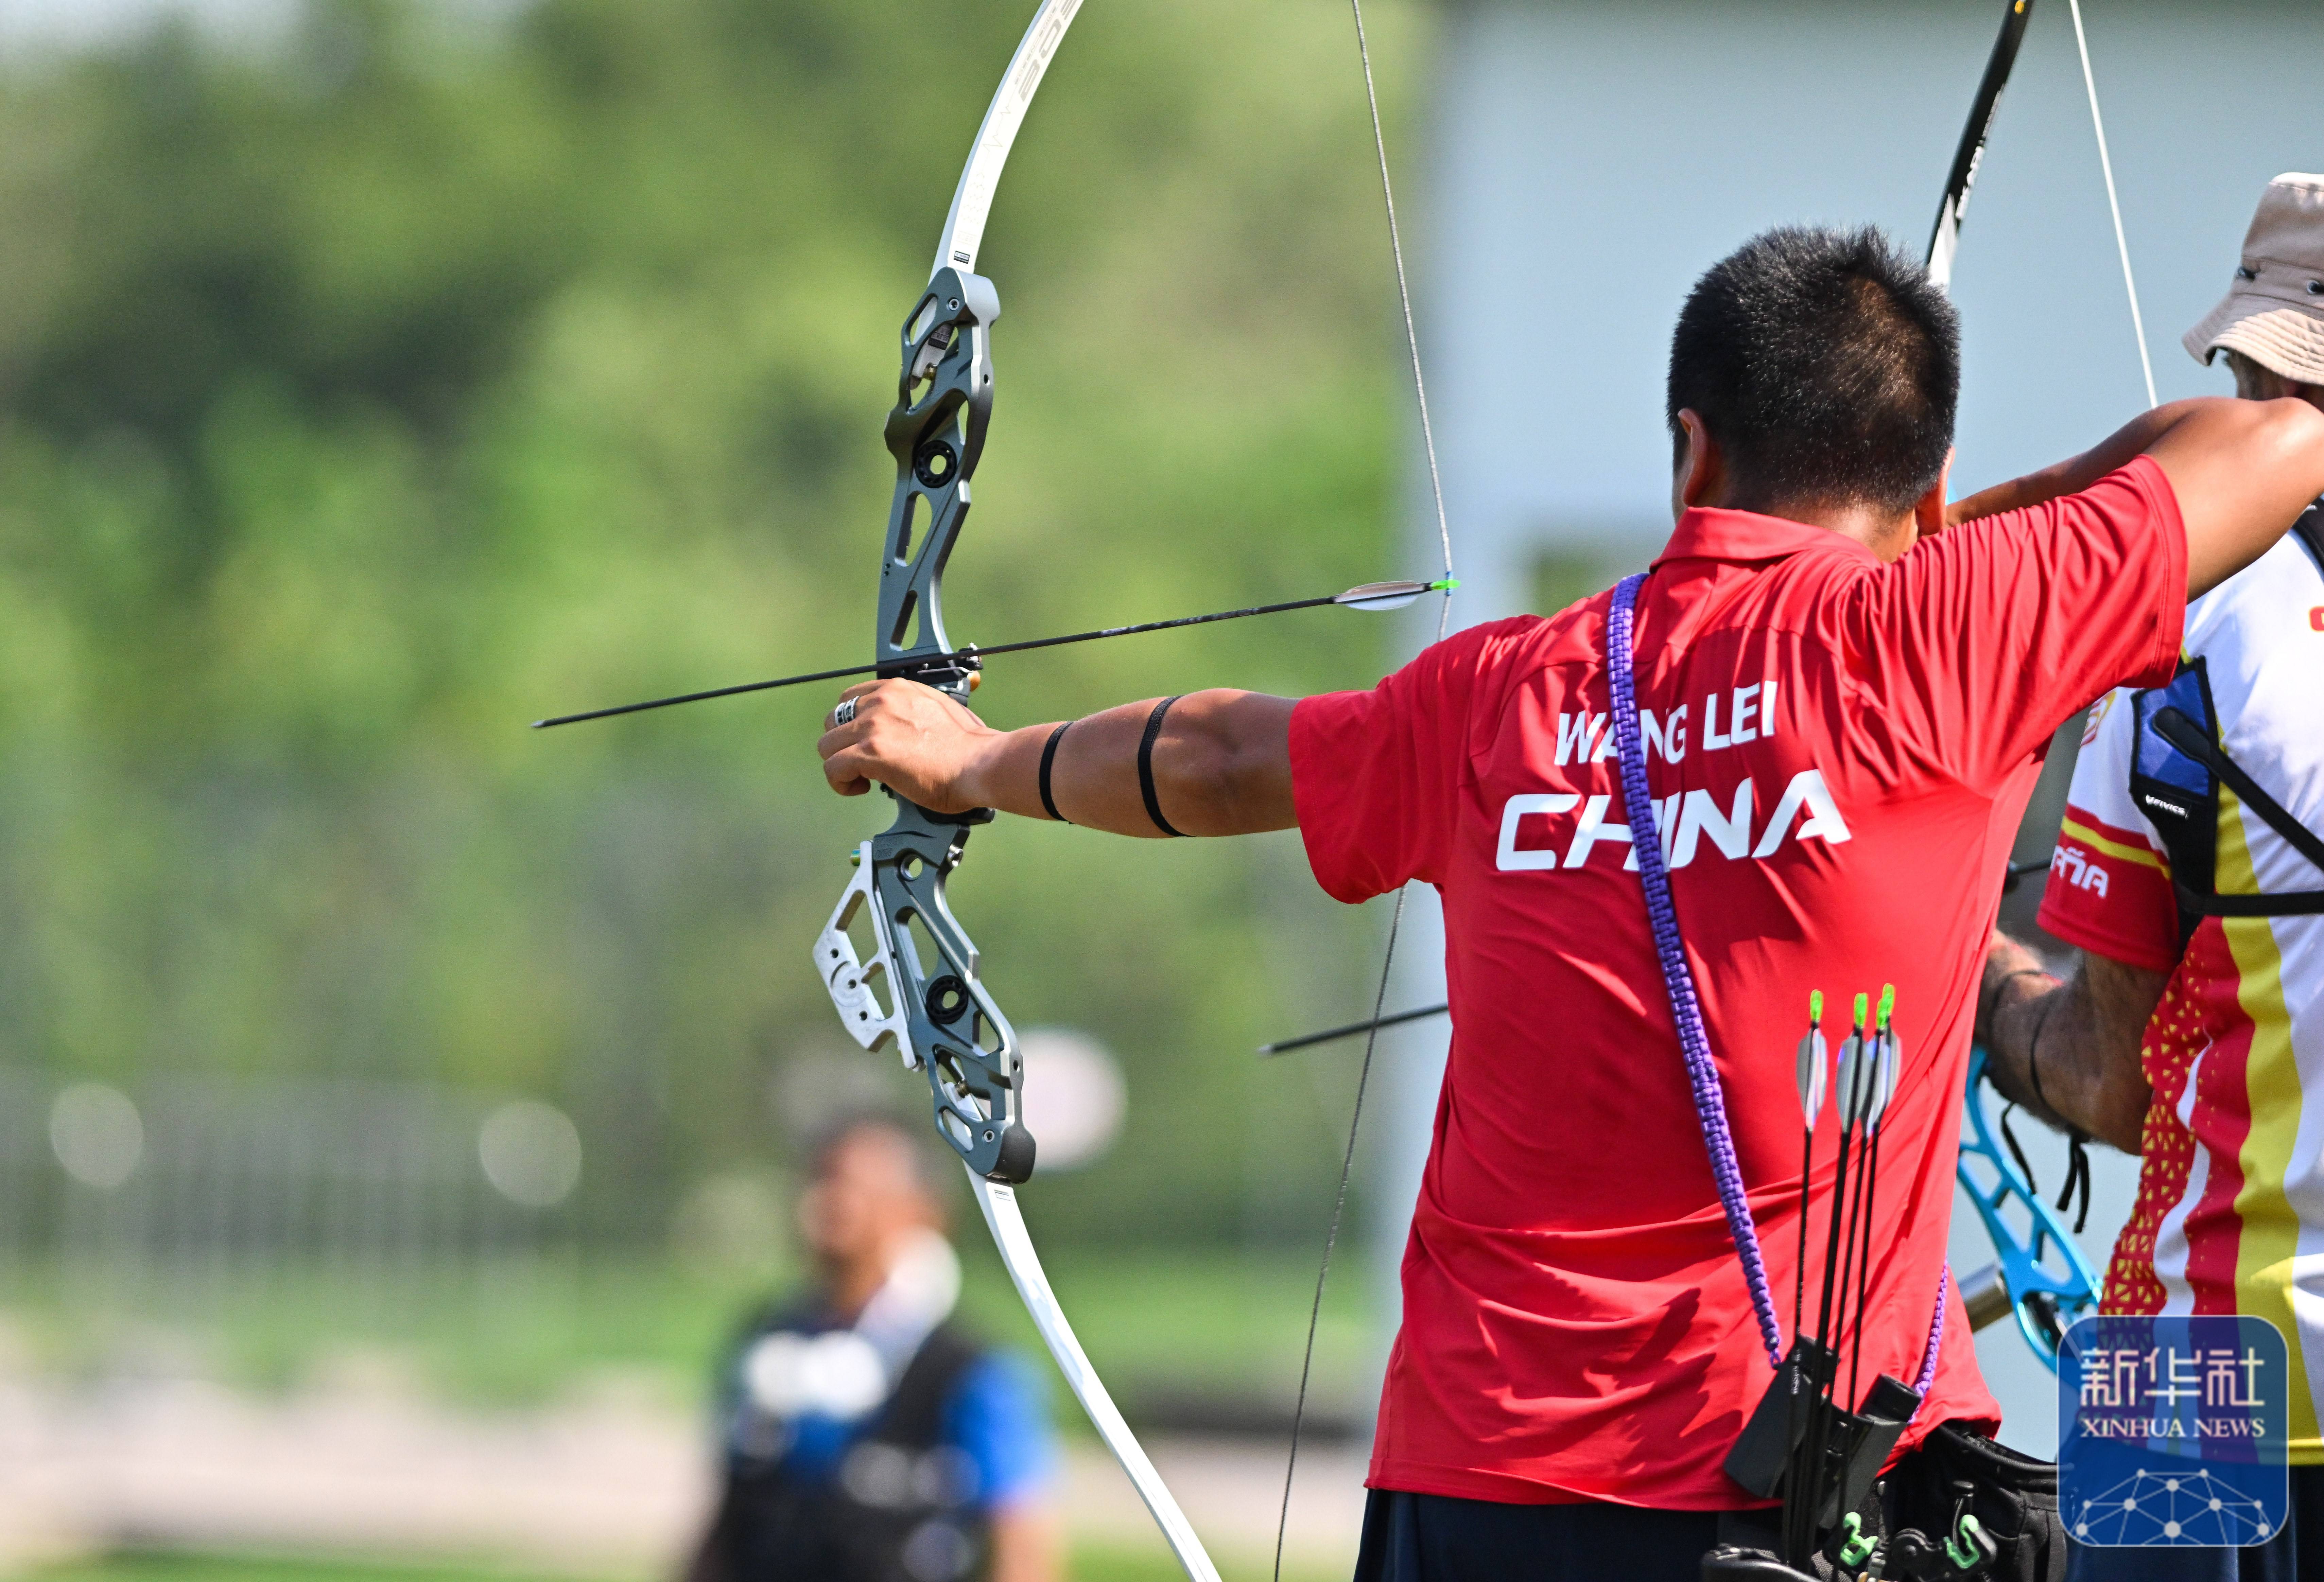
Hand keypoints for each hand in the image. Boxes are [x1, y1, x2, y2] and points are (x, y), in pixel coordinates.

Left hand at [817, 679, 997, 811]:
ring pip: (827, 746)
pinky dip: (841, 783)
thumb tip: (907, 726)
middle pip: (833, 720)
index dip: (851, 724)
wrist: (979, 763)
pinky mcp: (870, 754)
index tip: (863, 741)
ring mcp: (873, 727)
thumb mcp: (939, 708)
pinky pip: (833, 769)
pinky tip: (861, 788)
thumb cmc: (969, 746)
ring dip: (840, 765)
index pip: (850, 698)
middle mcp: (881, 702)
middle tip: (862, 762)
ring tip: (862, 778)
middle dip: (842, 743)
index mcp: (898, 689)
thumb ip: (913, 710)